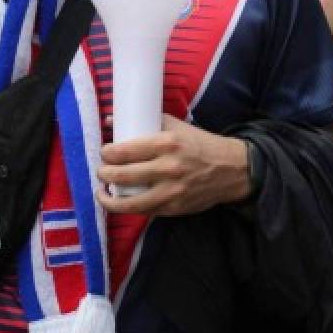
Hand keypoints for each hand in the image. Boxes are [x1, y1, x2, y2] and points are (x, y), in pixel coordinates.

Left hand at [95, 114, 250, 216]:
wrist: (231, 169)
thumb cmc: (199, 144)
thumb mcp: (175, 126)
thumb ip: (145, 121)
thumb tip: (111, 121)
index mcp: (166, 144)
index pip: (124, 151)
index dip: (107, 153)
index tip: (104, 152)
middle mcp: (168, 168)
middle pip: (122, 175)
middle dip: (104, 173)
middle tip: (101, 170)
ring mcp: (171, 191)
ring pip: (129, 203)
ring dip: (109, 199)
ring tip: (102, 192)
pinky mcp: (174, 209)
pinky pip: (145, 211)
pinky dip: (129, 208)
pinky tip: (121, 202)